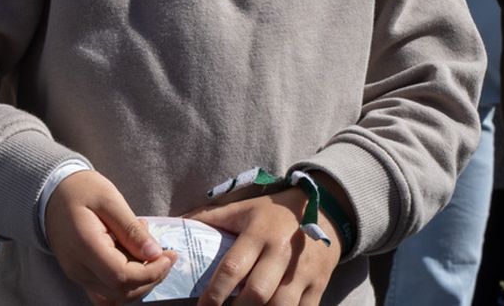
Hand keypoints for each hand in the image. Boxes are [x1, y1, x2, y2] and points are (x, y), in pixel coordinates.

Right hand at [44, 171, 174, 304]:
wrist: (51, 194)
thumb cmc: (80, 190)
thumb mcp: (109, 199)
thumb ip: (131, 229)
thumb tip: (155, 253)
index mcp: (85, 246)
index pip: (122, 277)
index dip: (151, 272)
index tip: (169, 255)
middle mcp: (78, 269)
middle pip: (121, 292)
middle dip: (151, 278)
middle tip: (164, 253)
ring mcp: (78, 275)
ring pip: (116, 296)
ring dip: (140, 281)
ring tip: (146, 249)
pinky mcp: (80, 275)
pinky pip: (106, 292)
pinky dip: (126, 283)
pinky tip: (133, 259)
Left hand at [186, 186, 342, 305]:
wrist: (327, 209)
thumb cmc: (274, 213)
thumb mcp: (243, 208)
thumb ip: (210, 218)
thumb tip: (176, 223)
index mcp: (259, 232)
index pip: (233, 268)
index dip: (214, 294)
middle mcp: (282, 252)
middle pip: (257, 293)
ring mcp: (303, 271)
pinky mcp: (319, 284)